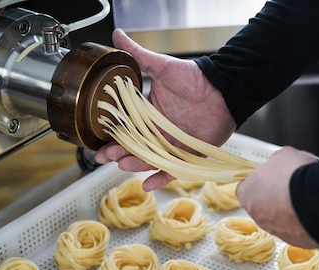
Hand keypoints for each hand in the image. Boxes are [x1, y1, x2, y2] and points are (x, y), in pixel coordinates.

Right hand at [94, 28, 236, 190]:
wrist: (222, 89)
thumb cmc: (194, 78)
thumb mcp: (162, 66)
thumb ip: (138, 55)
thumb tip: (116, 36)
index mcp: (149, 114)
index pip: (124, 128)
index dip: (110, 136)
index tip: (96, 143)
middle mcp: (158, 132)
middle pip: (133, 147)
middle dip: (117, 153)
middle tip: (103, 157)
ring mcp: (173, 145)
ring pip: (149, 159)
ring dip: (135, 164)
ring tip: (122, 164)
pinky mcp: (188, 155)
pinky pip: (173, 170)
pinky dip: (161, 178)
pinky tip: (148, 185)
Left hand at [236, 146, 318, 247]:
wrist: (317, 200)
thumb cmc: (295, 177)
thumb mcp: (283, 156)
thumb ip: (276, 162)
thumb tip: (281, 162)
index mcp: (248, 193)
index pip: (245, 188)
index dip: (259, 181)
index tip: (269, 177)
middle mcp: (257, 215)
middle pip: (261, 205)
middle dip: (274, 196)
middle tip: (289, 187)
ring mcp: (275, 230)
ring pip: (279, 219)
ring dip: (288, 210)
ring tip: (303, 197)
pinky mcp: (293, 239)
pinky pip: (296, 228)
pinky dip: (302, 220)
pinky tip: (312, 209)